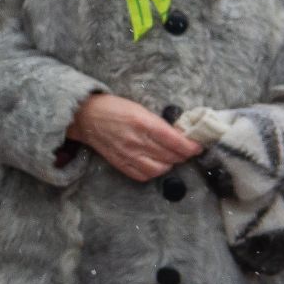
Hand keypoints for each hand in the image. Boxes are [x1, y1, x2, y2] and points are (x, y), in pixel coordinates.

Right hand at [69, 93, 201, 180]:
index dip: (191, 146)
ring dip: (169, 164)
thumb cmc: (113, 108)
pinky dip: (154, 172)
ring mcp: (128, 154)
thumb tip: (180, 136)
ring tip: (169, 157)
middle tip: (184, 150)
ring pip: (160, 169)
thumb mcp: (138, 108)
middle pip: (171, 156)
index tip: (197, 146)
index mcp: (142, 122)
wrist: (85, 116)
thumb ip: (158, 123)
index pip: (175, 141)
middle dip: (183, 154)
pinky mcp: (120, 163)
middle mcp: (136, 140)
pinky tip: (154, 163)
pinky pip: (143, 175)